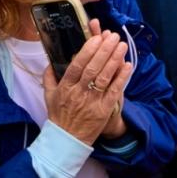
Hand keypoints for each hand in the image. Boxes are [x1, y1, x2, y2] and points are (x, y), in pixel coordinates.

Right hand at [44, 18, 133, 144]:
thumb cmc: (59, 116)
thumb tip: (50, 60)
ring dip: (114, 60)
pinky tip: (127, 65)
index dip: (87, 51)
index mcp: (65, 87)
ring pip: (104, 78)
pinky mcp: (103, 110)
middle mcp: (78, 93)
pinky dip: (121, 78)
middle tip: (113, 37)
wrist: (66, 140)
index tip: (96, 38)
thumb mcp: (49, 96)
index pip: (76, 66)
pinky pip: (114, 91)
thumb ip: (49, 77)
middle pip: (93, 69)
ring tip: (122, 46)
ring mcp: (92, 102)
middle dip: (104, 51)